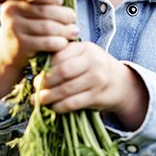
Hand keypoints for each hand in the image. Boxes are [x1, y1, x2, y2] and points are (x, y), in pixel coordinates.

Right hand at [0, 0, 77, 100]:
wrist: (7, 54)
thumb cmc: (25, 31)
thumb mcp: (30, 15)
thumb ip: (48, 3)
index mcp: (14, 2)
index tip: (63, 3)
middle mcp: (12, 14)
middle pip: (45, 11)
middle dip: (64, 15)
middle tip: (74, 19)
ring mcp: (14, 30)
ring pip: (47, 27)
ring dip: (64, 30)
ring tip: (74, 32)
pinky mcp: (21, 46)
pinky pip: (46, 42)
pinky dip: (58, 42)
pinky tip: (64, 43)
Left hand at [34, 41, 148, 130]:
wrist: (120, 83)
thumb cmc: (93, 68)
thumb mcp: (82, 55)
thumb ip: (64, 55)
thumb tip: (35, 66)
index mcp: (85, 48)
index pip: (59, 55)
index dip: (45, 66)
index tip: (35, 73)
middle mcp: (93, 61)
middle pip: (62, 72)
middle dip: (45, 82)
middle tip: (35, 88)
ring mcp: (97, 79)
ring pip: (66, 89)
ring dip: (49, 96)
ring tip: (39, 100)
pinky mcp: (97, 96)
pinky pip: (73, 103)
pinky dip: (60, 107)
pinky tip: (54, 107)